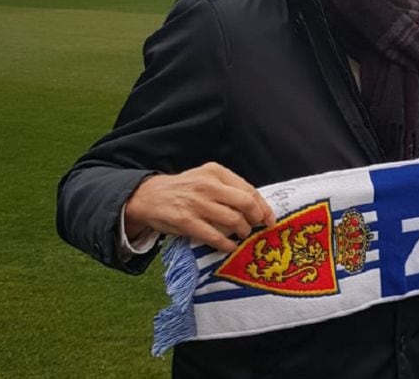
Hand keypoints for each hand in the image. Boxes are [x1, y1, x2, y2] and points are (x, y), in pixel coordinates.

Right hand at [124, 162, 275, 253]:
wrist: (149, 196)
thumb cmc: (184, 188)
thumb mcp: (206, 177)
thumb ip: (228, 188)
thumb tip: (256, 207)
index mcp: (216, 171)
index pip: (249, 189)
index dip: (263, 207)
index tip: (269, 219)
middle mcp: (208, 185)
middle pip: (246, 203)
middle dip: (256, 219)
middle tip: (256, 227)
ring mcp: (197, 203)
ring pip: (233, 220)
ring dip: (242, 232)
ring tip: (240, 235)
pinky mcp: (187, 222)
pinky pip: (215, 236)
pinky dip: (226, 245)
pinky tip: (228, 247)